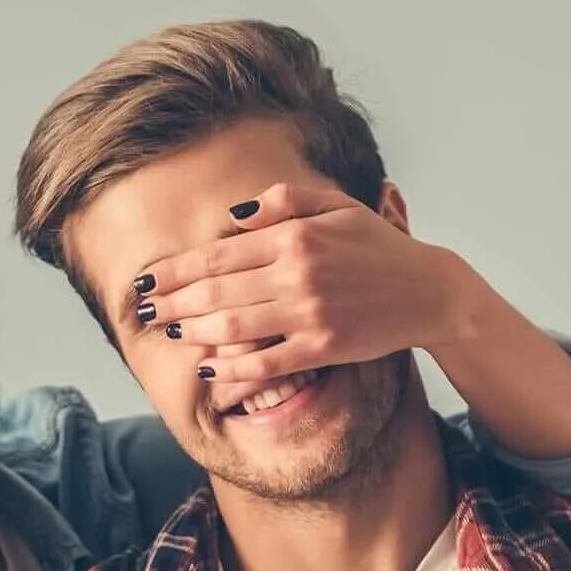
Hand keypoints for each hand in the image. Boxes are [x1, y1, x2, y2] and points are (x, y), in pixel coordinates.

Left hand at [132, 181, 465, 397]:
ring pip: (236, 326)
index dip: (177, 269)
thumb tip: (231, 217)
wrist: (427, 290)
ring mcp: (310, 312)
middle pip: (218, 290)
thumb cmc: (377, 246)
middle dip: (173, 302)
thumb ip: (282, 203)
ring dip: (196, 332)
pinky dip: (236, 367)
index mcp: (295, 235)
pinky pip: (268, 361)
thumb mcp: (334, 206)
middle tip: (143, 311)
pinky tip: (210, 367)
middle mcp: (297, 272)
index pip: (219, 252)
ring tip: (170, 333)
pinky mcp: (324, 347)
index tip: (147, 279)